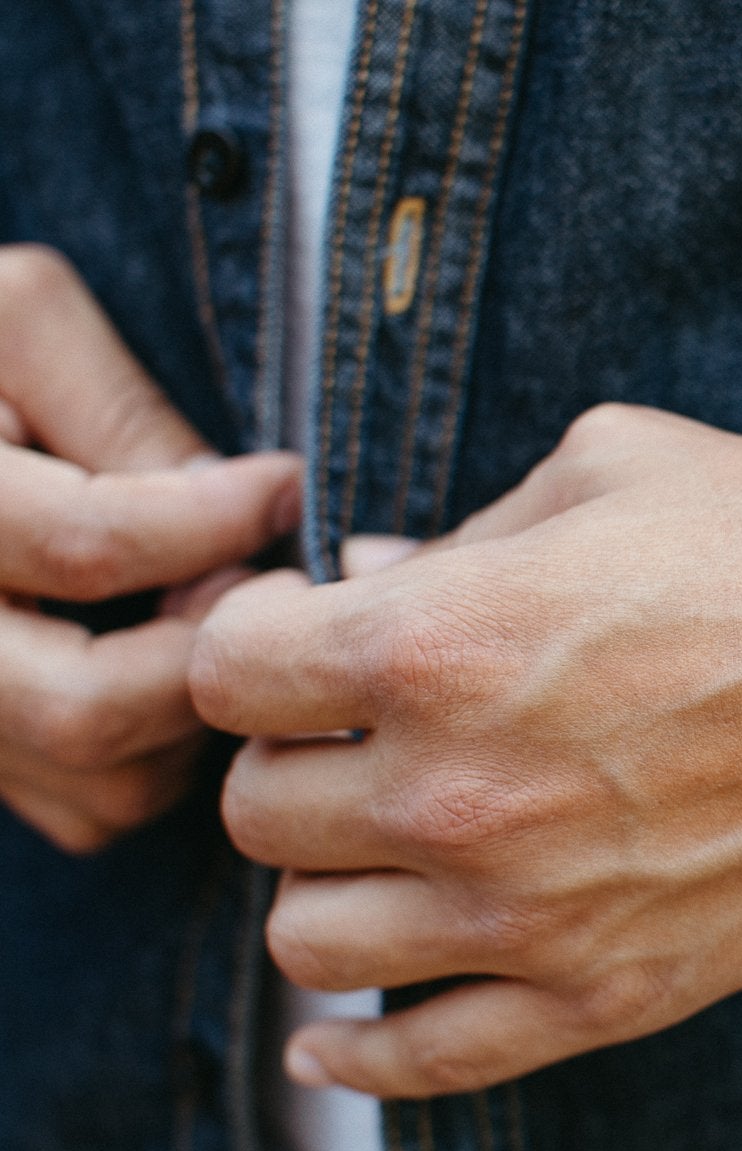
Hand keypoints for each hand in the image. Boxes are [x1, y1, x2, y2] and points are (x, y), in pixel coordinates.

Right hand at [0, 246, 301, 852]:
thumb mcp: (13, 318)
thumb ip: (117, 406)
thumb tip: (239, 507)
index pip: (90, 546)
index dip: (217, 518)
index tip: (284, 484)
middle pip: (88, 709)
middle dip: (208, 652)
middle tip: (266, 586)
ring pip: (102, 783)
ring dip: (197, 714)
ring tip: (215, 618)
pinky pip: (92, 810)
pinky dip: (163, 755)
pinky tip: (172, 664)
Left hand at [194, 406, 741, 1098]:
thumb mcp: (623, 467)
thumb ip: (464, 529)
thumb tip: (365, 577)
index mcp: (443, 640)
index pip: (227, 665)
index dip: (256, 637)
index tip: (304, 634)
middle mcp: (461, 793)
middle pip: (254, 807)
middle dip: (292, 754)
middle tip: (362, 729)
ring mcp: (534, 914)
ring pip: (309, 938)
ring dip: (331, 880)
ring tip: (392, 841)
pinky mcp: (614, 995)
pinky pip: (421, 1064)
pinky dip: (356, 1053)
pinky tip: (340, 1028)